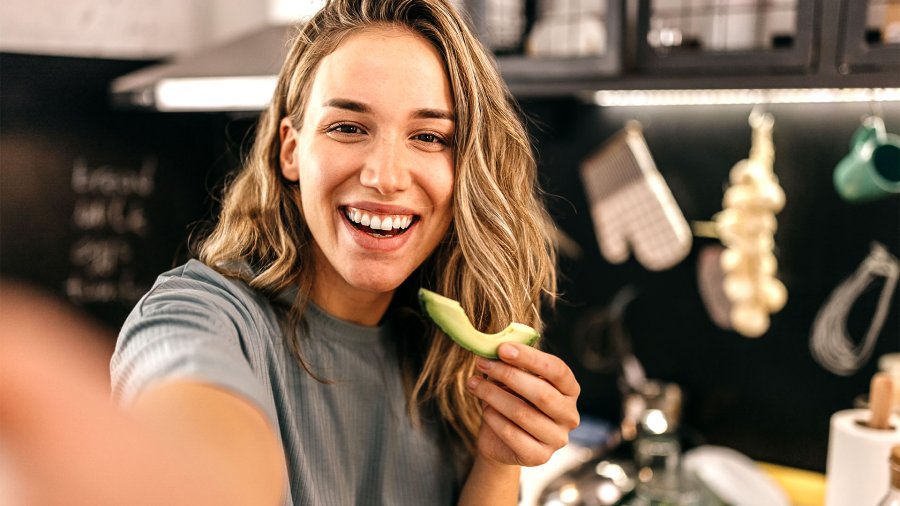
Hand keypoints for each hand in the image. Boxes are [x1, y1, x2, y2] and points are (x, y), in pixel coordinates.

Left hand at [466, 343, 579, 466]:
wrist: (501, 440)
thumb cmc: (512, 399)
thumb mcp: (515, 378)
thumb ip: (513, 364)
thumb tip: (497, 347)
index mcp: (570, 391)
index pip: (557, 370)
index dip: (530, 358)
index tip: (502, 349)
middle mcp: (570, 415)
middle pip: (542, 393)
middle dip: (508, 375)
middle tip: (482, 363)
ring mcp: (557, 439)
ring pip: (522, 413)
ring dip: (493, 395)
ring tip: (474, 384)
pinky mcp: (539, 456)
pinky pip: (511, 434)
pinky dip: (493, 418)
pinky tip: (484, 409)